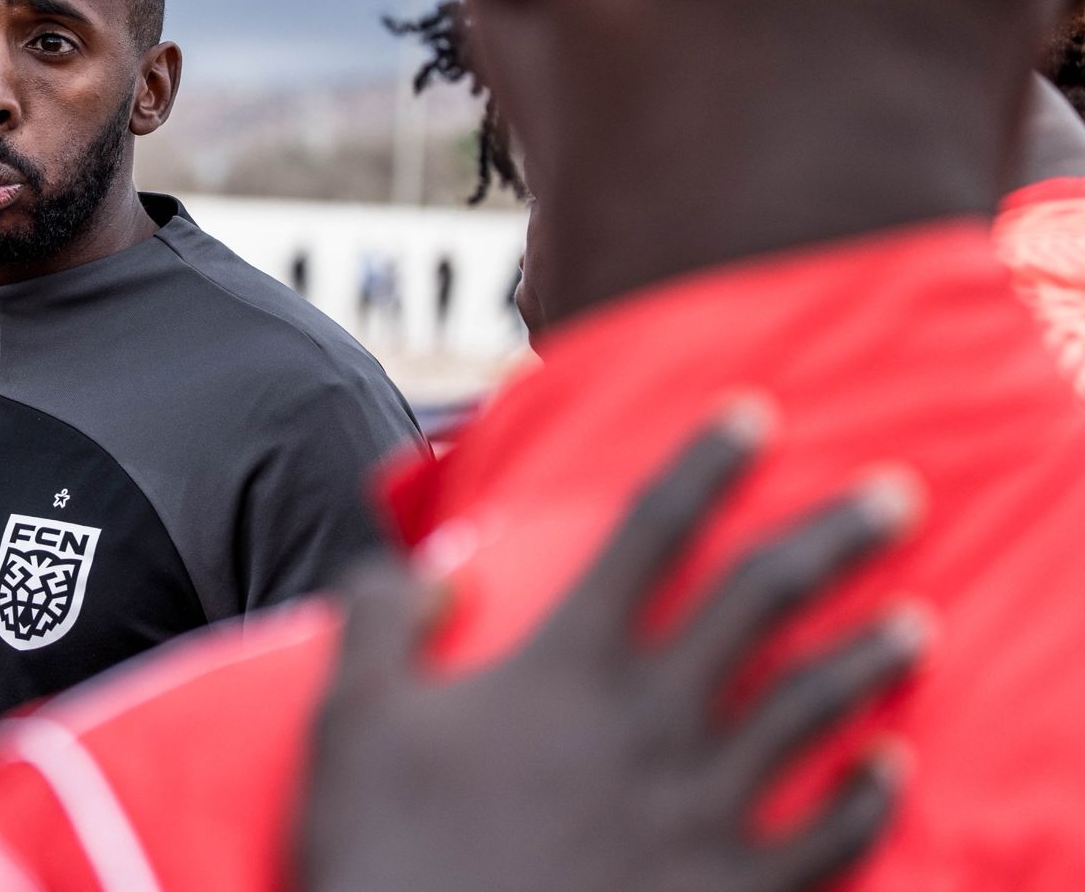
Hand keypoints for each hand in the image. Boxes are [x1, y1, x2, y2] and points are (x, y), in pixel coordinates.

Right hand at [300, 399, 924, 891]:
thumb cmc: (390, 851)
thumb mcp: (352, 716)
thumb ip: (384, 618)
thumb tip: (424, 565)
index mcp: (571, 664)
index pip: (652, 532)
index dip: (706, 466)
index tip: (753, 417)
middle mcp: (656, 720)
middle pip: (765, 602)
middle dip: (835, 537)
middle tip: (896, 495)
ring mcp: (705, 810)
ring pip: (814, 710)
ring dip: (871, 657)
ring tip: (914, 622)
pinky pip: (826, 839)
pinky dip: (866, 801)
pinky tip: (890, 767)